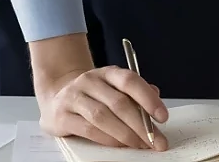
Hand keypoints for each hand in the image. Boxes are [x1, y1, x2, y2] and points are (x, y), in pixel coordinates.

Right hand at [38, 66, 168, 150]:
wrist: (56, 99)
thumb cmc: (92, 97)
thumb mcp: (113, 89)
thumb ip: (134, 94)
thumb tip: (156, 96)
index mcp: (106, 73)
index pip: (129, 80)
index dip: (148, 98)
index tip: (163, 116)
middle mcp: (89, 81)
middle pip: (119, 102)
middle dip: (141, 125)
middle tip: (156, 141)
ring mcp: (74, 97)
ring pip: (103, 116)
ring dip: (126, 134)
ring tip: (140, 145)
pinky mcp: (62, 115)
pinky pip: (88, 129)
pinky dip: (107, 139)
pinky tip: (119, 146)